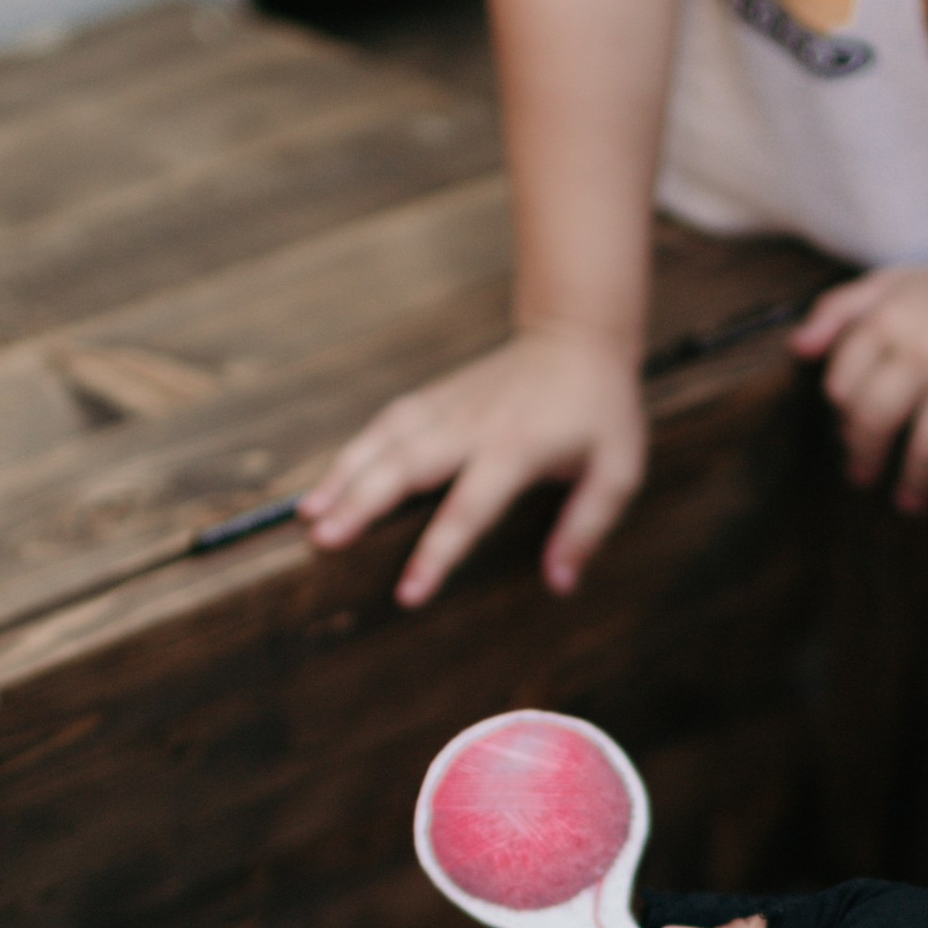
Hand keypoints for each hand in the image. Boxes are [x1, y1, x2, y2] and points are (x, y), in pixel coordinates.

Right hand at [300, 324, 646, 606]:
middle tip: (323, 540)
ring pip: (384, 441)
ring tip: (308, 515)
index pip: (468, 508)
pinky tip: (329, 480)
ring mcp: (448, 407)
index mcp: (516, 449)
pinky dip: (353, 450)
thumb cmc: (602, 410)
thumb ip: (587, 527)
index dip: (437, 553)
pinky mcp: (436, 396)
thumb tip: (561, 583)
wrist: (577, 335)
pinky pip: (386, 423)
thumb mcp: (618, 470)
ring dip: (343, 476)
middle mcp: (472, 427)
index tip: (408, 593)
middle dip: (361, 504)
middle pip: (405, 468)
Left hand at [794, 253, 927, 513]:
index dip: (845, 416)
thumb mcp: (894, 284)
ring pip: (927, 446)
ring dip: (914, 482)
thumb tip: (799, 349)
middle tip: (862, 477)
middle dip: (864, 457)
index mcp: (892, 316)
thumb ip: (839, 310)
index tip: (850, 432)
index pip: (844, 388)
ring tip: (908, 501)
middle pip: (876, 420)